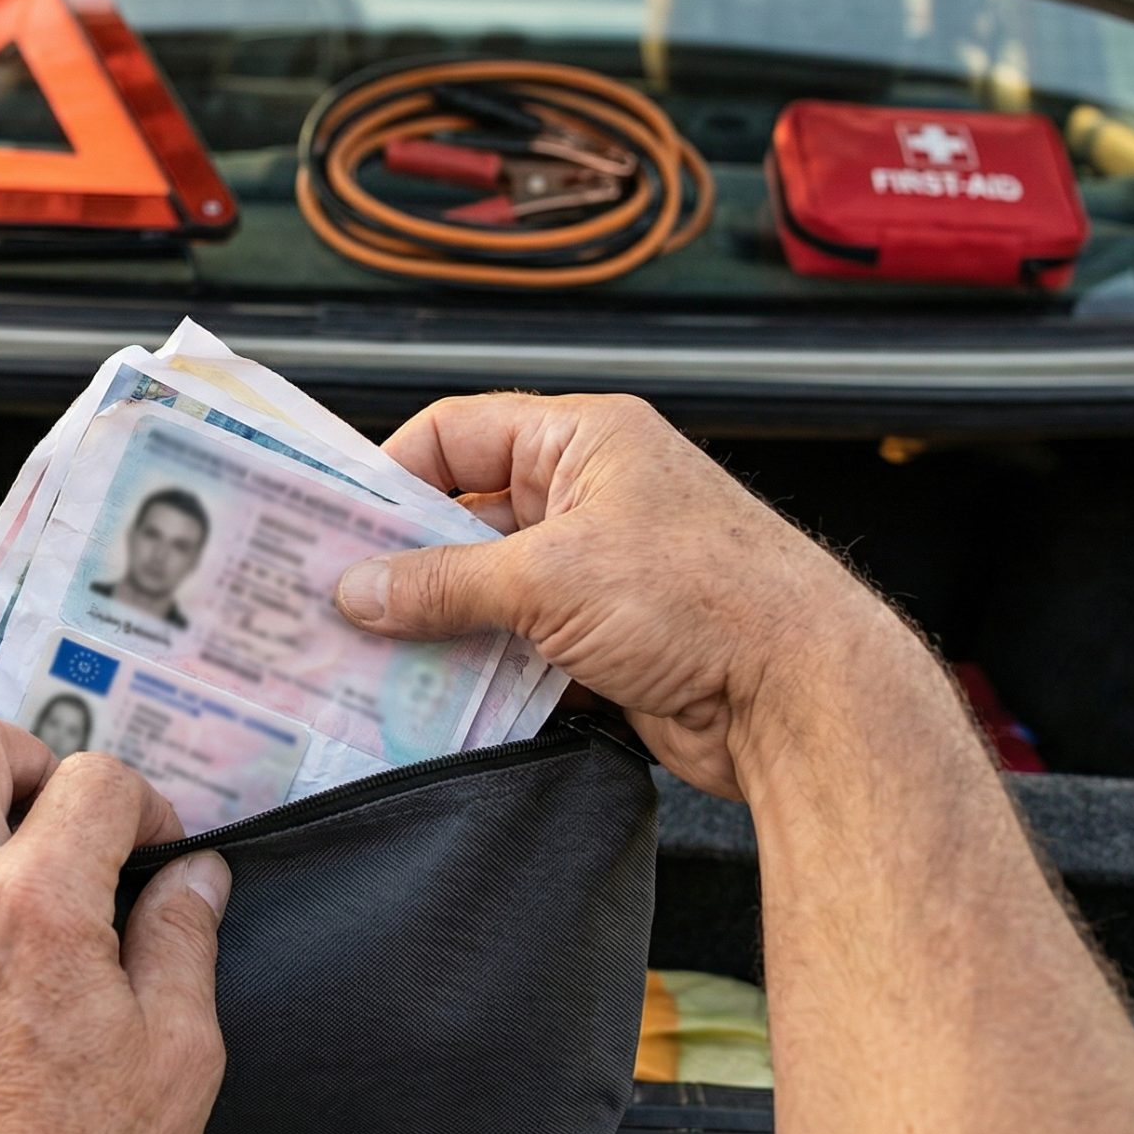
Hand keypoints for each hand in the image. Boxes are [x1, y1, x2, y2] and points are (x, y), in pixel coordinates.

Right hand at [334, 394, 911, 800]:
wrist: (802, 700)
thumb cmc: (705, 599)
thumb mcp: (550, 579)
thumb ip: (444, 583)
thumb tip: (360, 588)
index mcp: (585, 441)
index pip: (460, 432)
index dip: (394, 473)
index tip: (336, 524)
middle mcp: (593, 496)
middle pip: (467, 516)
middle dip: (404, 562)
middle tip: (332, 598)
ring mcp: (601, 571)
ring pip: (488, 589)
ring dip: (436, 626)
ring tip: (365, 657)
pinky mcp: (608, 641)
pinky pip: (519, 646)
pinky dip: (479, 670)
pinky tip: (429, 698)